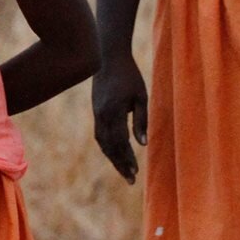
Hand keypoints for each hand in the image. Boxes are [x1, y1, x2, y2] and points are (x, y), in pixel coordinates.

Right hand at [92, 51, 148, 182]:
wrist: (107, 59)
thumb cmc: (129, 76)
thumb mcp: (140, 96)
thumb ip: (141, 121)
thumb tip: (142, 145)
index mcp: (113, 112)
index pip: (120, 142)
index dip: (128, 159)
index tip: (136, 173)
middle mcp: (101, 116)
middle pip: (109, 147)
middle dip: (120, 165)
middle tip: (131, 180)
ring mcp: (96, 114)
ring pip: (102, 143)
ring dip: (113, 158)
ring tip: (124, 171)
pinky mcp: (96, 112)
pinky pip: (100, 135)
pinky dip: (108, 148)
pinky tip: (116, 154)